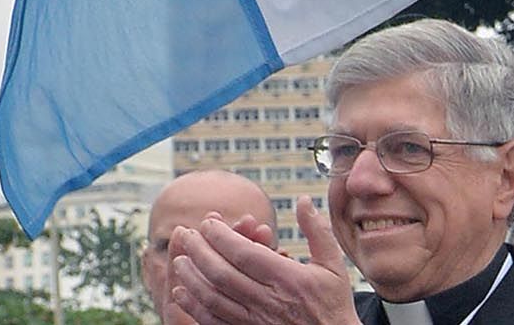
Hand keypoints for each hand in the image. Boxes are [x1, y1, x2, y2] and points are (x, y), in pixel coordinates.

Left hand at [168, 196, 358, 324]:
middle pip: (222, 273)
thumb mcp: (333, 264)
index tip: (209, 222)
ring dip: (191, 277)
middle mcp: (268, 299)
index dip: (222, 236)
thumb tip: (304, 201)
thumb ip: (317, 231)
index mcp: (289, 277)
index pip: (245, 253)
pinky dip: (193, 306)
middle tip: (186, 234)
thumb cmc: (333, 302)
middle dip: (200, 251)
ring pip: (212, 296)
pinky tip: (181, 293)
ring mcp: (254, 319)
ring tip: (180, 259)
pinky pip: (212, 319)